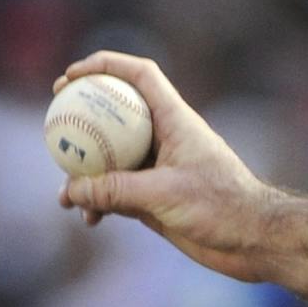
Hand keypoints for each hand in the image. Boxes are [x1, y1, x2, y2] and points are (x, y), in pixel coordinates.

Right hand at [53, 52, 281, 282]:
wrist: (255, 241)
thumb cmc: (222, 208)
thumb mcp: (164, 195)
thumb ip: (116, 190)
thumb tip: (71, 189)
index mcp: (176, 121)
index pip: (141, 76)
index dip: (106, 65)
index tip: (71, 76)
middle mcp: (166, 139)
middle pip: (117, 114)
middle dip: (83, 115)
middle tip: (53, 121)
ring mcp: (159, 169)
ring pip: (111, 158)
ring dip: (84, 172)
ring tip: (63, 194)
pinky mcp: (155, 197)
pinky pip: (116, 193)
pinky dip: (98, 202)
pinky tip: (88, 219)